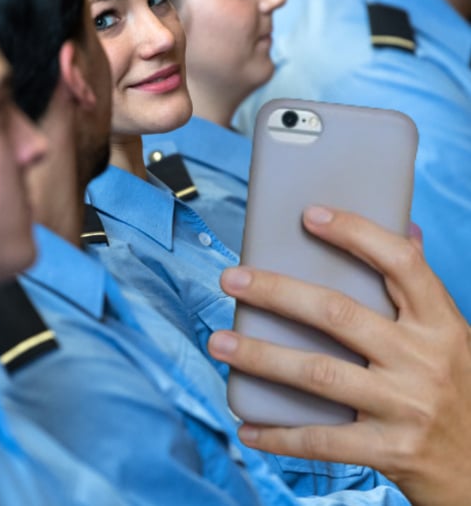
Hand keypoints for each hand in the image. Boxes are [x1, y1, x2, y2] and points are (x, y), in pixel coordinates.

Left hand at [208, 206, 470, 505]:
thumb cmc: (457, 393)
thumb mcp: (454, 339)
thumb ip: (423, 292)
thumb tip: (406, 229)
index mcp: (442, 324)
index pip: (401, 264)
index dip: (355, 234)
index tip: (308, 214)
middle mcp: (425, 360)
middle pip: (338, 314)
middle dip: (277, 292)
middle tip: (231, 278)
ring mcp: (408, 406)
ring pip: (319, 373)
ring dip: (261, 356)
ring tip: (219, 342)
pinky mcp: (392, 450)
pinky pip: (322, 440)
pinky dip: (279, 434)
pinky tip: (246, 427)